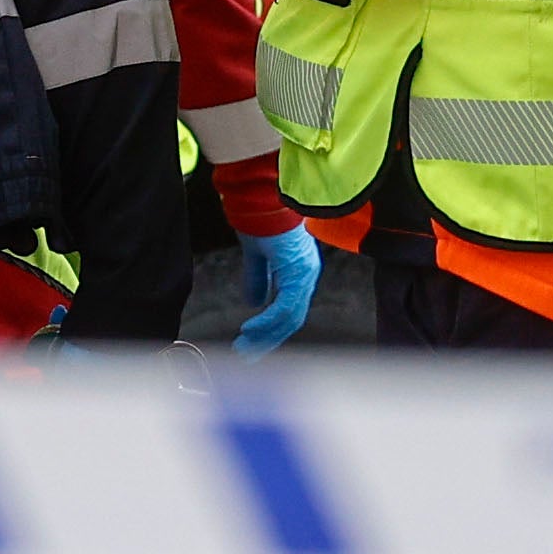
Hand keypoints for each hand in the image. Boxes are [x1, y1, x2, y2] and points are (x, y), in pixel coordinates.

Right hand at [234, 227, 322, 352]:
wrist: (261, 198)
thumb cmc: (260, 217)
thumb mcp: (256, 255)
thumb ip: (257, 278)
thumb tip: (253, 301)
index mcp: (300, 271)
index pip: (290, 310)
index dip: (271, 329)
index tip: (251, 342)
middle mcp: (308, 275)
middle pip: (292, 319)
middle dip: (268, 340)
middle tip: (248, 355)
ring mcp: (305, 275)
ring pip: (290, 318)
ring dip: (265, 336)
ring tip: (244, 348)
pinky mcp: (297, 273)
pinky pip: (284, 307)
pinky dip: (267, 321)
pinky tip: (249, 329)